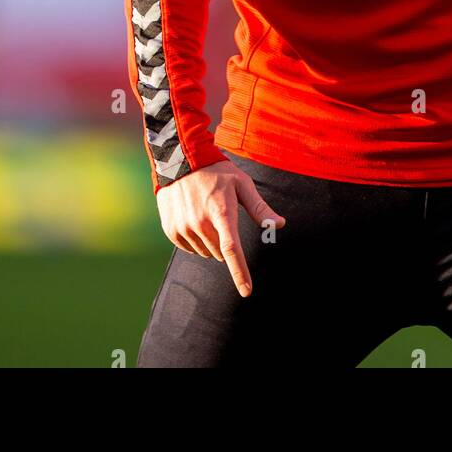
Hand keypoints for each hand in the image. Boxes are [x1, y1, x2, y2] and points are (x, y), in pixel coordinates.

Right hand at [155, 158, 286, 297]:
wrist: (181, 160)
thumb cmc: (217, 172)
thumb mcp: (242, 184)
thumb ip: (260, 208)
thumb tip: (280, 224)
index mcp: (221, 213)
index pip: (232, 250)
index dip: (240, 273)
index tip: (247, 291)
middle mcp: (200, 223)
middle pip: (220, 253)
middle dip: (226, 242)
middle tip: (222, 216)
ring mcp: (183, 228)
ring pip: (205, 252)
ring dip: (211, 241)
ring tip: (207, 213)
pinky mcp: (171, 230)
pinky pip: (189, 247)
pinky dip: (196, 239)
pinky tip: (194, 217)